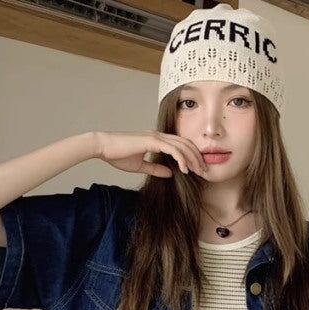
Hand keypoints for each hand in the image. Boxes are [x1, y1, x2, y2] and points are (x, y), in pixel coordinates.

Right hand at [93, 130, 208, 178]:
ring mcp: (156, 137)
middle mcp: (159, 135)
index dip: (191, 157)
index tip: (198, 170)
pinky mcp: (151, 140)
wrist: (103, 147)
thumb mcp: (140, 166)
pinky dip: (180, 159)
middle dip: (197, 158)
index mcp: (157, 139)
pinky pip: (172, 149)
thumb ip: (156, 168)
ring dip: (192, 159)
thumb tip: (171, 173)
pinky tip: (185, 169)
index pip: (180, 146)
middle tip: (205, 171)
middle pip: (185, 144)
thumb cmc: (118, 155)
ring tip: (199, 172)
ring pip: (182, 146)